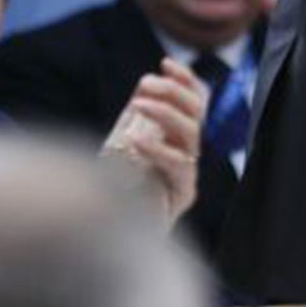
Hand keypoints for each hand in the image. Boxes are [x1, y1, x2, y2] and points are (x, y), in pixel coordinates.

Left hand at [100, 57, 206, 226]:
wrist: (110, 243)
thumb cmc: (114, 198)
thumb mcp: (122, 155)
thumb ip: (133, 128)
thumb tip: (138, 95)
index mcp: (176, 142)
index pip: (193, 103)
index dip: (184, 82)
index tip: (166, 63)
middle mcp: (187, 156)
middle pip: (195, 114)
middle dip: (174, 92)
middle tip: (147, 82)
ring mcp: (187, 176)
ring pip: (191, 134)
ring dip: (166, 113)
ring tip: (139, 102)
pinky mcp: (182, 196)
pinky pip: (178, 167)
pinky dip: (159, 149)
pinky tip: (139, 141)